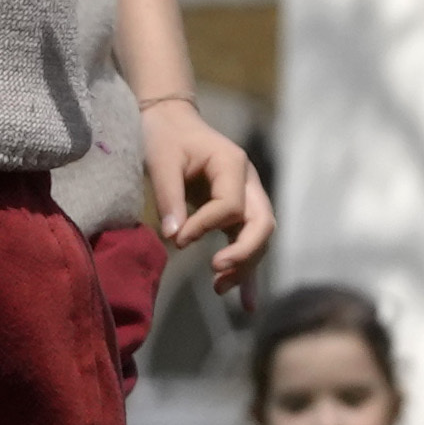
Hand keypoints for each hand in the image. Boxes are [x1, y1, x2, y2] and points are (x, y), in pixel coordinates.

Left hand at [140, 99, 269, 301]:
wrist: (171, 121)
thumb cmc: (165, 135)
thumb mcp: (161, 160)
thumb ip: (169, 196)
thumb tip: (174, 238)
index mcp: (233, 164)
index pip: (230, 206)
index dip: (206, 226)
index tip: (178, 239)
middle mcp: (248, 182)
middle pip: (262, 224)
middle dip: (244, 252)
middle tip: (216, 269)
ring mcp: (247, 197)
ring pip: (258, 239)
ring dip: (243, 266)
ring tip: (218, 289)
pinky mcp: (237, 213)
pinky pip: (247, 244)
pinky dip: (248, 272)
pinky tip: (248, 303)